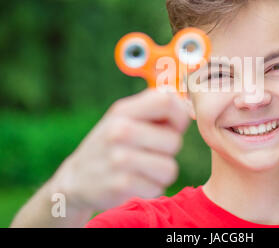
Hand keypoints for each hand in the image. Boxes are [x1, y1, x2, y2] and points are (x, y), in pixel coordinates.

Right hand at [48, 89, 190, 211]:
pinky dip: (150, 188)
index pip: (167, 102)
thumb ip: (155, 108)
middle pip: (174, 141)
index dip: (180, 116)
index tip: (173, 126)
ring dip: (160, 172)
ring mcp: (119, 159)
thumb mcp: (125, 118)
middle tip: (149, 151)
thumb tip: (189, 108)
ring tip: (142, 168)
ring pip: (170, 168)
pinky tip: (134, 182)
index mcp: (123, 111)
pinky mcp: (121, 185)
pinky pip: (158, 188)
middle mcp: (119, 131)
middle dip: (168, 150)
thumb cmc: (112, 143)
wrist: (77, 178)